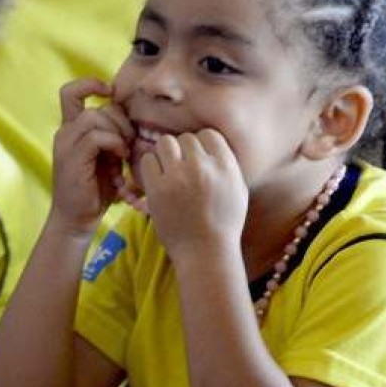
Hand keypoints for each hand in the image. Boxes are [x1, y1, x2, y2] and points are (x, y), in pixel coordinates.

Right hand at [48, 77, 134, 233]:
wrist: (76, 219)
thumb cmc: (95, 190)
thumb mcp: (106, 158)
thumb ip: (112, 136)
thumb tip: (133, 121)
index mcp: (70, 130)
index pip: (71, 92)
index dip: (91, 84)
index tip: (110, 92)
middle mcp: (64, 132)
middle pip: (96, 107)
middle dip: (120, 121)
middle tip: (130, 142)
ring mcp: (66, 144)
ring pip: (95, 118)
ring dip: (118, 133)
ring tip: (124, 152)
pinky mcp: (72, 157)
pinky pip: (96, 136)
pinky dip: (113, 143)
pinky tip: (119, 158)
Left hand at [136, 130, 247, 261]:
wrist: (205, 252)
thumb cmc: (223, 224)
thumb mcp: (238, 191)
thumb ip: (227, 166)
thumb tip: (213, 146)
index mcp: (225, 166)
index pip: (208, 134)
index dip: (201, 145)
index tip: (197, 160)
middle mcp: (202, 167)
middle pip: (185, 138)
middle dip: (182, 151)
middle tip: (181, 168)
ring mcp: (179, 177)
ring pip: (164, 143)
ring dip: (164, 154)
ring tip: (167, 171)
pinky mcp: (158, 188)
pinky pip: (147, 160)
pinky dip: (150, 167)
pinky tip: (157, 180)